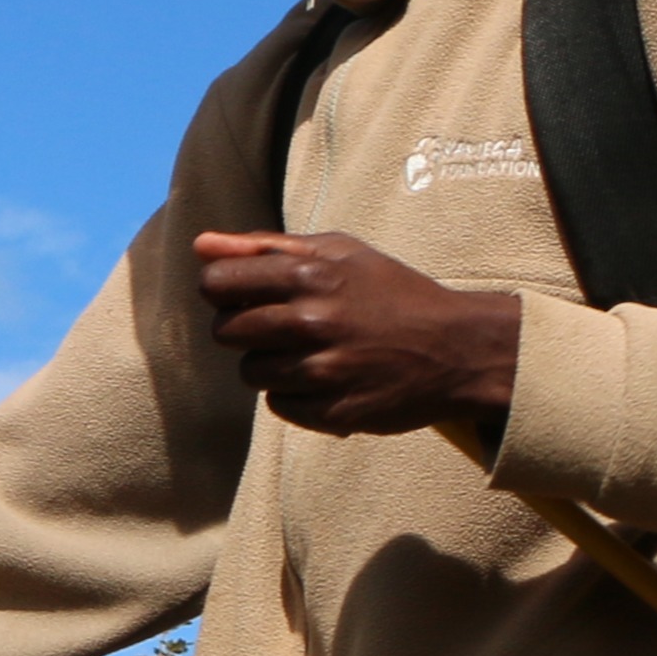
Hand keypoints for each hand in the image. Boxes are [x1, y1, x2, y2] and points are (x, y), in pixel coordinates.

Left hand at [193, 230, 524, 437]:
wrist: (456, 347)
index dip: (220, 289)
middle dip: (243, 328)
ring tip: (311, 352)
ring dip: (270, 364)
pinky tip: (327, 379)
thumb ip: (265, 247)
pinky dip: (294, 395)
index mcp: (310, 273)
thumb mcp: (339, 252)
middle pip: (226, 331)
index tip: (239, 293)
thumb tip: (200, 245)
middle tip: (281, 325)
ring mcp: (323, 370)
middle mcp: (313, 321)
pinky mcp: (333, 410)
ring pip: (250, 372)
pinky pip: (278, 405)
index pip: (217, 282)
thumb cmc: (390, 292)